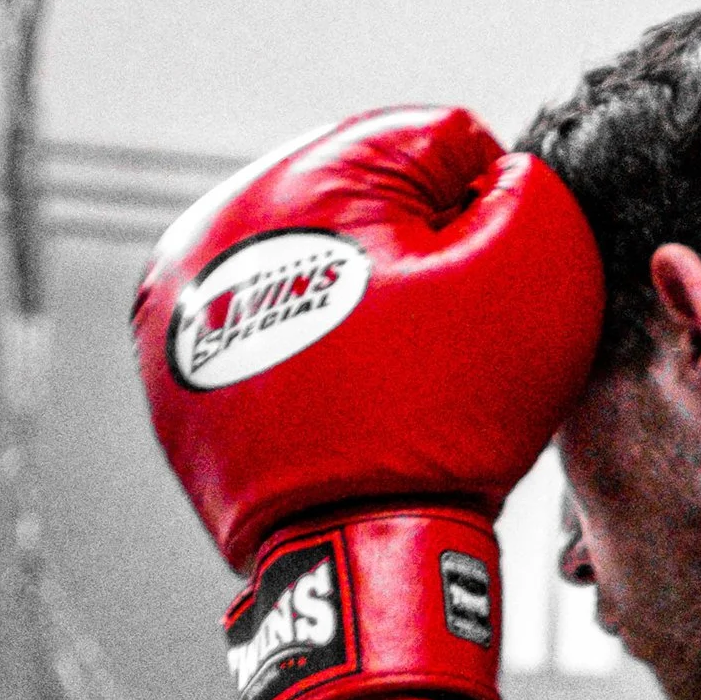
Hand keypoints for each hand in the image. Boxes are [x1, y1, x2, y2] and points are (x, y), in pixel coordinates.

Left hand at [133, 106, 603, 699]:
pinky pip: (263, 328)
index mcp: (301, 175)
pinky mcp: (169, 367)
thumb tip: (490, 175)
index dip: (483, 220)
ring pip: (307, 261)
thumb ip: (527, 193)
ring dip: (353, 298)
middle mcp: (216, 221)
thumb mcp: (531, 281)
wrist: (354, 553)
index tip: (479, 295)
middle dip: (408, 255)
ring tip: (383, 374)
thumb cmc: (448, 417)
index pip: (434, 146)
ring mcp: (180, 301)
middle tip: (433, 343)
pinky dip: (306, 350)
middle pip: (358, 200)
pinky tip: (338, 396)